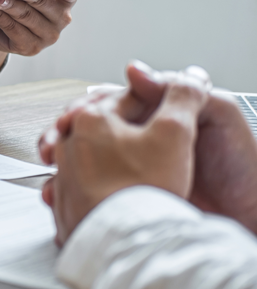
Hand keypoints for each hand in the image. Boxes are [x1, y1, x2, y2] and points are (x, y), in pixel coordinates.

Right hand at [47, 61, 256, 233]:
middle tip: (52, 146)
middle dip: (62, 136)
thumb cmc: (243, 169)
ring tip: (53, 171)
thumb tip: (134, 71)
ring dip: (59, 166)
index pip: (109, 105)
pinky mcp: (128, 201)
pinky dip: (68, 195)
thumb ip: (180, 90)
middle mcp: (140, 143)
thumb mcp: (219, 116)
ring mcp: (130, 174)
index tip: (71, 118)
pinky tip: (60, 195)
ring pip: (80, 163)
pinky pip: (88, 195)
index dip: (84, 109)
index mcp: (157, 119)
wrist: (250, 218)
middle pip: (85, 132)